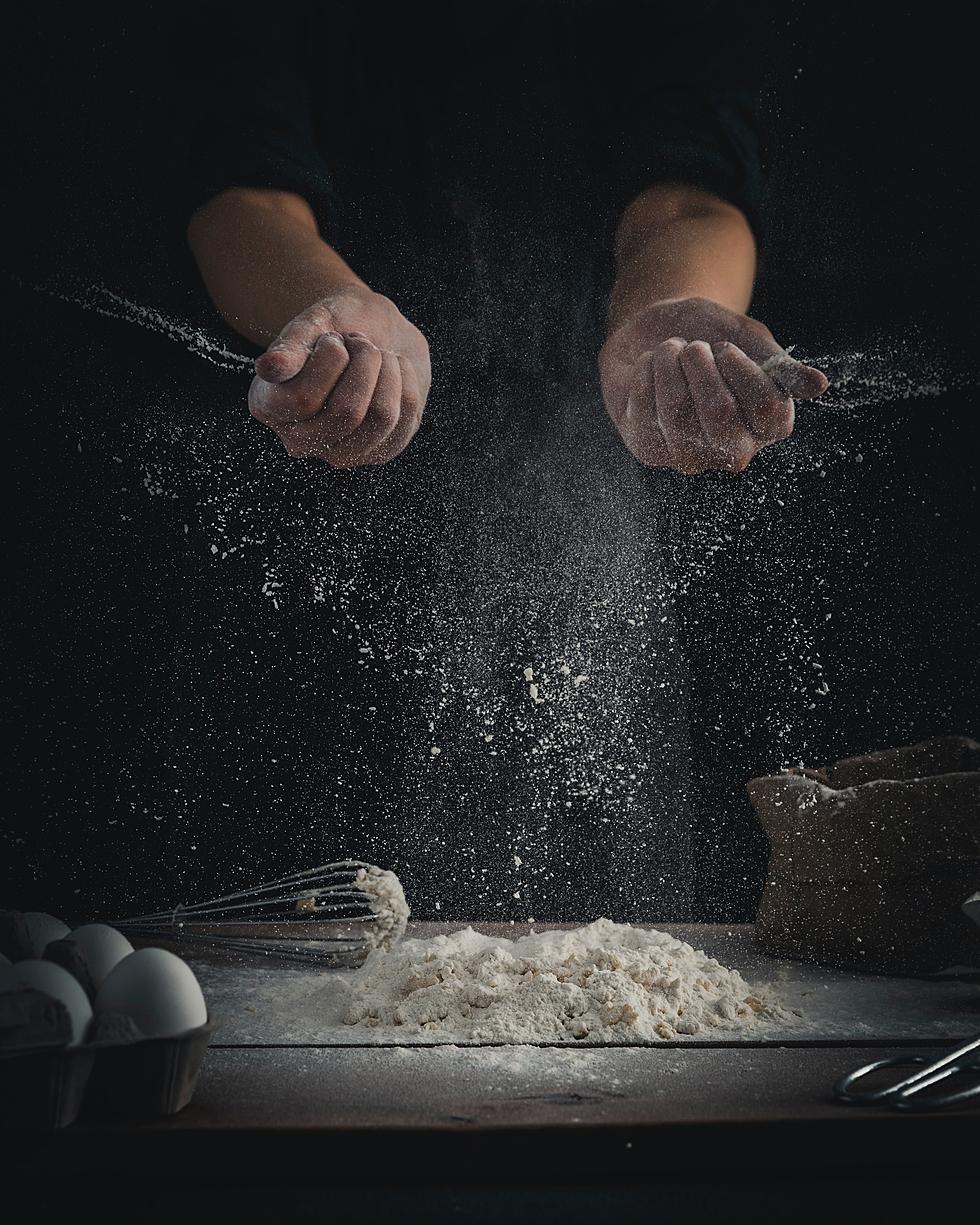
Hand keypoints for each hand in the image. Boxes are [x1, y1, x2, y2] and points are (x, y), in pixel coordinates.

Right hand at [248, 287, 430, 467]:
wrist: (372, 333)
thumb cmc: (335, 327)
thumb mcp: (311, 326)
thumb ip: (290, 346)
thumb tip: (269, 368)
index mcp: (269, 407)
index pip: (303, 398)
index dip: (330, 358)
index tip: (333, 339)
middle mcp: (299, 441)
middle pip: (348, 412)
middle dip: (364, 362)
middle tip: (361, 342)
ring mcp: (341, 454)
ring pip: (382, 416)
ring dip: (387, 370)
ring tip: (377, 355)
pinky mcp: (379, 453)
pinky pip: (406, 416)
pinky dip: (405, 380)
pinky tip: (392, 370)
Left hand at [598, 296, 828, 473]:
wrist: (654, 330)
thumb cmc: (708, 335)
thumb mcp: (747, 338)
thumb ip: (779, 364)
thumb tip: (819, 386)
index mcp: (767, 425)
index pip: (769, 408)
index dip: (743, 369)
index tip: (725, 347)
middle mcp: (732, 450)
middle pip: (720, 412)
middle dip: (702, 365)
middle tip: (695, 347)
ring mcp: (689, 456)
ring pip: (677, 410)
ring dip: (670, 364)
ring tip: (670, 350)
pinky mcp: (649, 450)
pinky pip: (644, 409)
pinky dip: (646, 373)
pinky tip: (650, 366)